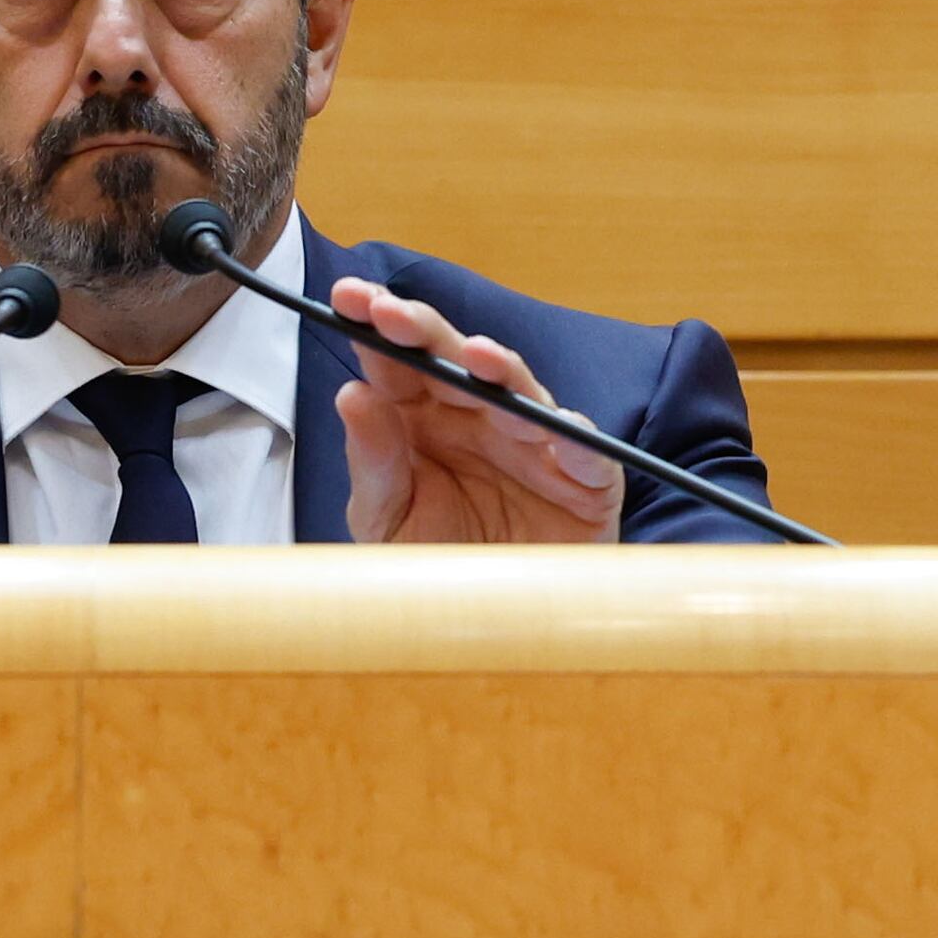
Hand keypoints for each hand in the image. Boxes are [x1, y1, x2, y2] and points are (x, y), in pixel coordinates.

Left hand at [329, 278, 625, 544]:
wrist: (496, 636)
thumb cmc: (439, 570)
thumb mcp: (386, 522)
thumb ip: (372, 462)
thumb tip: (352, 393)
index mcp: (424, 421)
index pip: (399, 361)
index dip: (377, 325)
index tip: (350, 300)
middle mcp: (479, 421)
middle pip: (455, 361)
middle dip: (424, 331)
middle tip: (391, 312)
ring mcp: (536, 447)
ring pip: (521, 395)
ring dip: (501, 371)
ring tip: (477, 358)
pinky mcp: (587, 483)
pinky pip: (587, 455)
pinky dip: (575, 440)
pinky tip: (555, 427)